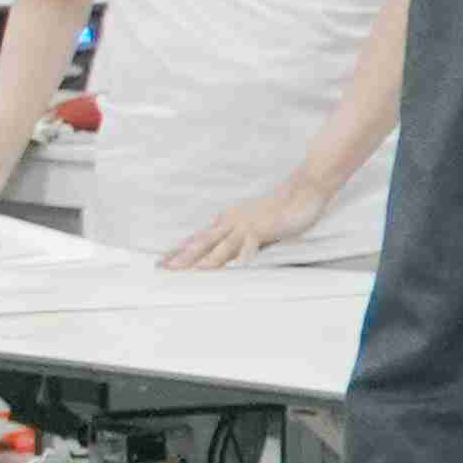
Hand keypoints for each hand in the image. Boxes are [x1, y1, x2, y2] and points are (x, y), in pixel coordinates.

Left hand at [162, 182, 330, 274]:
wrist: (301, 191)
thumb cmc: (275, 211)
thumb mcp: (250, 226)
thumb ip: (234, 240)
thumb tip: (220, 256)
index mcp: (226, 221)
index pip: (197, 239)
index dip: (179, 251)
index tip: (161, 262)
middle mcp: (231, 222)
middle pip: (202, 242)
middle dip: (182, 257)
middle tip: (164, 269)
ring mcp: (246, 224)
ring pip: (222, 245)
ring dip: (207, 259)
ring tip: (193, 271)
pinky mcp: (263, 227)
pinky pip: (252, 243)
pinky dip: (245, 254)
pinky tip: (239, 265)